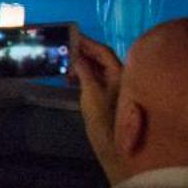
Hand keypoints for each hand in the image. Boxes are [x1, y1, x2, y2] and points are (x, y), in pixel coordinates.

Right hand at [70, 33, 123, 178]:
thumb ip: (84, 73)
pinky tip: (73, 80)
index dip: (87, 43)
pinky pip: (98, 81)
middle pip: (102, 60)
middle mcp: (122, 79)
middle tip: (65, 49)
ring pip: (100, 71)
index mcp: (121, 75)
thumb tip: (77, 57)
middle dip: (84, 53)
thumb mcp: (90, 95)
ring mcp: (117, 90)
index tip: (71, 36)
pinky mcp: (111, 101)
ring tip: (66, 67)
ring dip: (83, 66)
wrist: (117, 151)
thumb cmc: (105, 122)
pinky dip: (85, 77)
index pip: (103, 52)